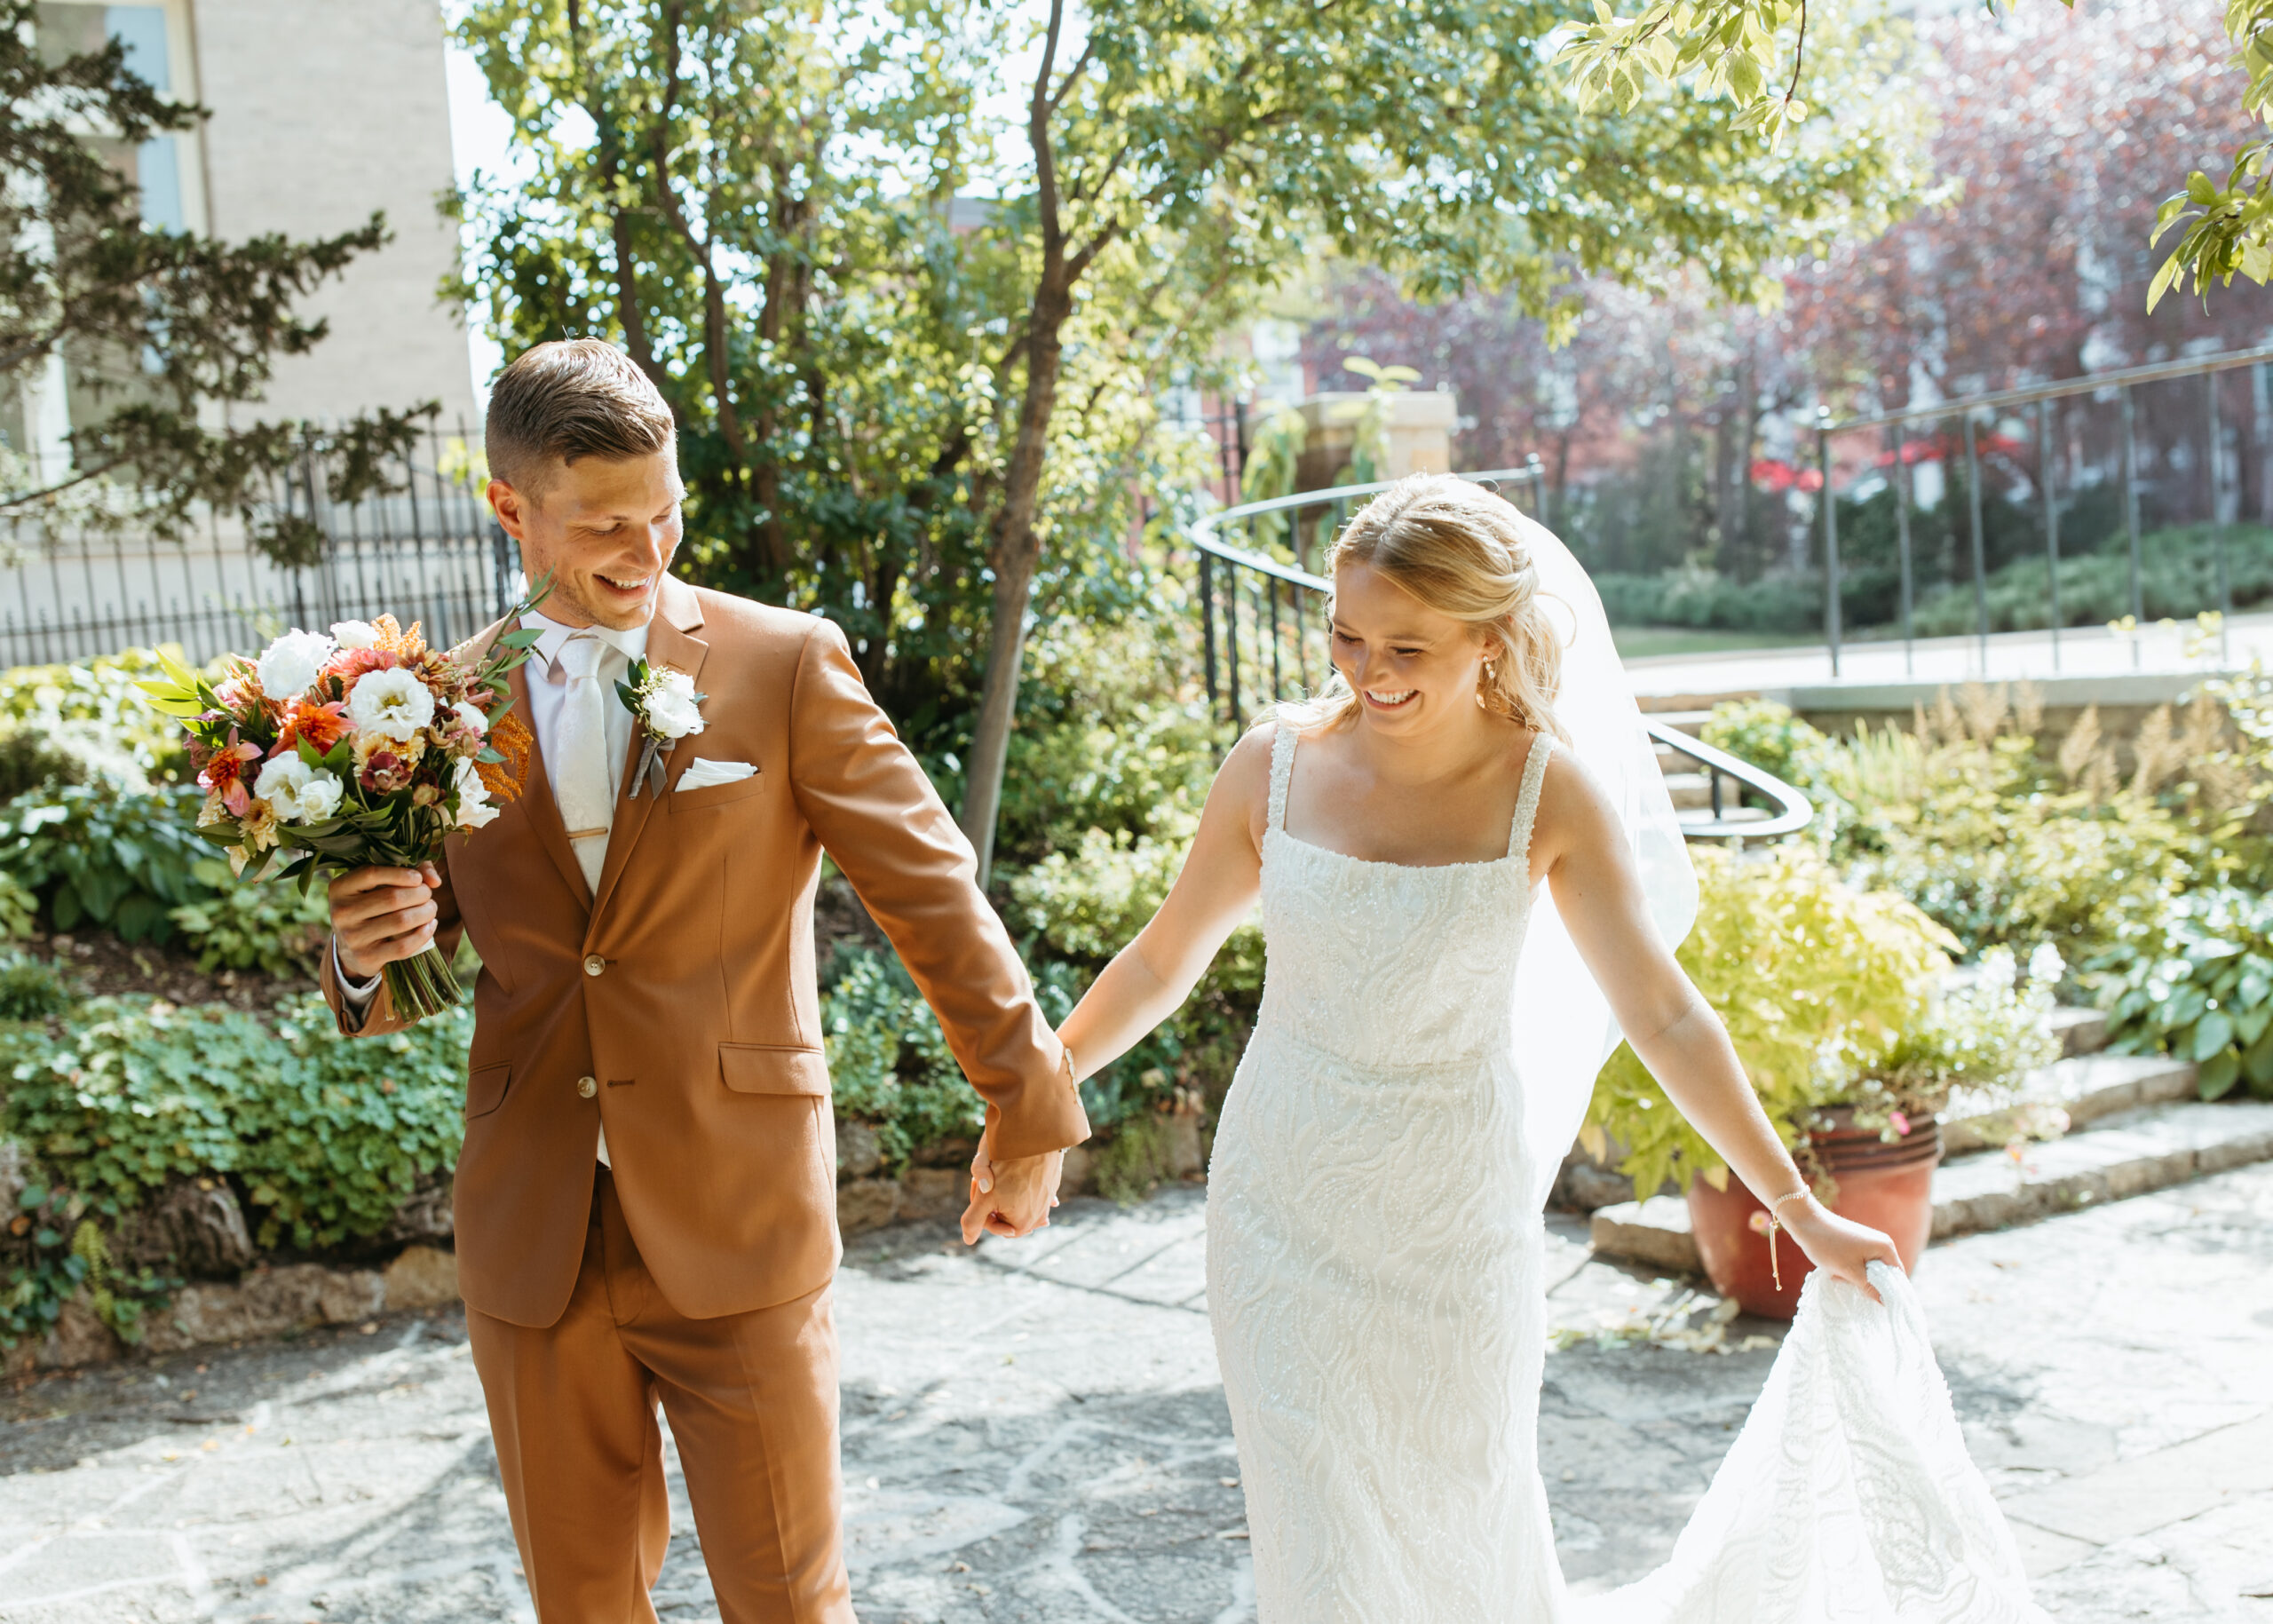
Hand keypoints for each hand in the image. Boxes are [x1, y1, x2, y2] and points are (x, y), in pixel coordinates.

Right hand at [329, 863, 441, 978]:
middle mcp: (341, 912)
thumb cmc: (371, 906)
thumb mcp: (378, 885)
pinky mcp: (365, 957)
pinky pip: (403, 946)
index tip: (418, 878)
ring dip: (426, 913)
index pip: (371, 874)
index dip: (400, 874)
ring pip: (401, 921)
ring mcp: (352, 937)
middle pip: (392, 898)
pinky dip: (424, 934)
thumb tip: (435, 881)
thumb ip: (408, 872)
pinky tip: (430, 925)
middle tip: (428, 895)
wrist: (351, 950)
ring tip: (431, 908)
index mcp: (339, 888)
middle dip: (420, 894)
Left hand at [959, 1132, 1063, 1243]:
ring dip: (1006, 1190)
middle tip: (987, 1175)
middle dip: (993, 1198)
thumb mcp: (984, 1195)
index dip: (978, 1204)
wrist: (1037, 1134)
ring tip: (998, 1169)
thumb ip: (973, 1221)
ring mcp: (1046, 1200)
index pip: (990, 1222)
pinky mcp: (1052, 1185)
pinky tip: (1016, 1175)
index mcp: (1021, 1225)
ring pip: (1018, 1201)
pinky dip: (1022, 1184)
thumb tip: (967, 1240)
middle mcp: (1038, 1216)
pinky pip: (1032, 1190)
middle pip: (1005, 1213)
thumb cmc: (1009, 1164)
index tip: (977, 1183)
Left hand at [1782, 1198, 1900, 1302]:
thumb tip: (1884, 1302)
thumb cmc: (1828, 1246)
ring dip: (1853, 1277)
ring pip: (1867, 1271)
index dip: (1891, 1292)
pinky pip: (1858, 1264)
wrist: (1805, 1221)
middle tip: (1849, 1284)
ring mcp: (1868, 1243)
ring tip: (1837, 1274)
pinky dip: (1847, 1270)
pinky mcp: (1856, 1244)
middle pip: (1883, 1274)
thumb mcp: (1850, 1272)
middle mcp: (1881, 1244)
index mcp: (1886, 1248)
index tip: (1880, 1305)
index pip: (1897, 1276)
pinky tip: (1833, 1269)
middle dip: (1866, 1283)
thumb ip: (1869, 1287)